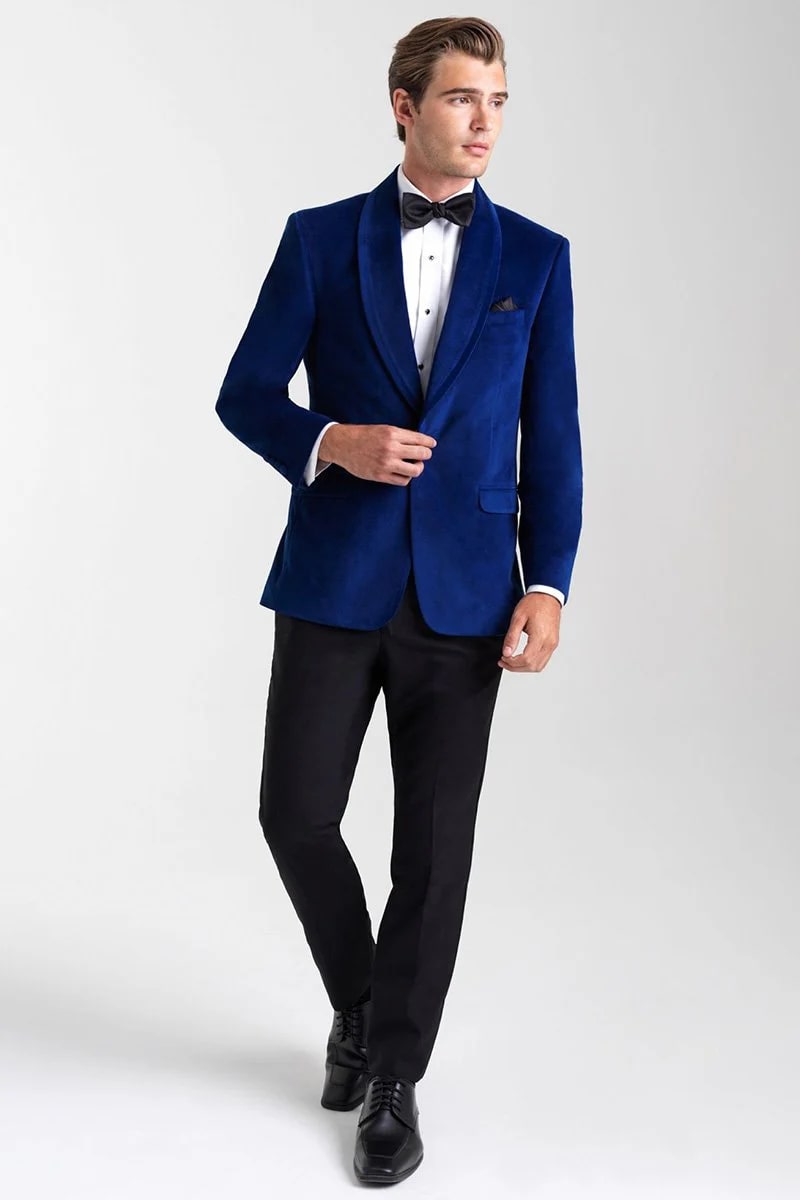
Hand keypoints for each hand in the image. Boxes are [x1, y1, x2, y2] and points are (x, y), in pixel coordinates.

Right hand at [319, 424, 436, 484]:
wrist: (342, 445)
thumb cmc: (363, 435)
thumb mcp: (383, 429)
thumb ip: (400, 435)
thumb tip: (419, 442)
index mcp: (392, 433)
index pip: (419, 439)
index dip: (429, 443)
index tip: (432, 444)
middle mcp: (391, 448)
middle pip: (421, 454)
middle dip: (426, 455)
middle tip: (424, 455)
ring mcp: (386, 463)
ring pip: (415, 470)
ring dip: (418, 468)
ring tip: (415, 465)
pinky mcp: (381, 476)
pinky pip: (402, 481)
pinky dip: (406, 477)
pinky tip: (404, 472)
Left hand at [498, 593, 560, 671]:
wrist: (547, 595)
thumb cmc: (534, 603)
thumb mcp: (518, 618)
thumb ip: (512, 637)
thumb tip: (506, 652)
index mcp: (540, 636)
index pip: (526, 659)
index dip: (512, 662)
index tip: (503, 658)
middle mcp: (549, 643)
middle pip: (532, 666)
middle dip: (516, 667)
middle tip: (504, 661)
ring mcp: (553, 644)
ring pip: (539, 666)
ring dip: (524, 668)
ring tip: (511, 661)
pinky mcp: (553, 643)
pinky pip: (543, 660)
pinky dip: (532, 663)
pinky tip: (522, 658)